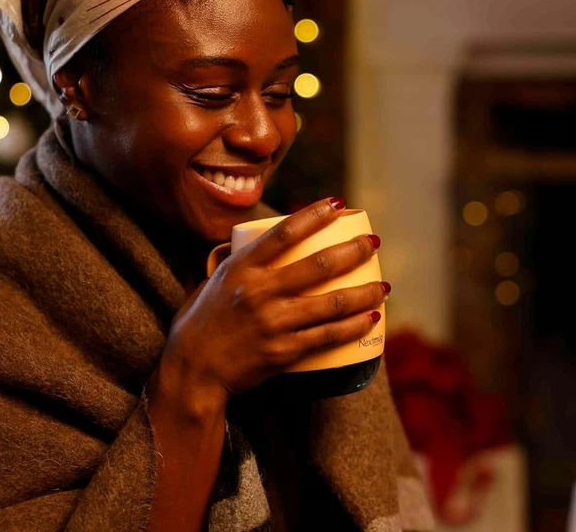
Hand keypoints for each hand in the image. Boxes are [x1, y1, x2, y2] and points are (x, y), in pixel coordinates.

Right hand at [150, 198, 386, 413]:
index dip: (314, 215)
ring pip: (332, 303)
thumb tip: (261, 242)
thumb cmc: (199, 324)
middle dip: (353, 251)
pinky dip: (353, 325)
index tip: (337, 203)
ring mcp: (275, 323)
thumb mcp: (213, 282)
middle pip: (318, 265)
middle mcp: (260, 292)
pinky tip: (371, 317)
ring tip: (383, 286)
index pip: (284, 233)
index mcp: (241, 269)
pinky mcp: (285, 351)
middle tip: (373, 244)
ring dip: (364, 292)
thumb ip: (240, 263)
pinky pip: (328, 335)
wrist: (192, 372)